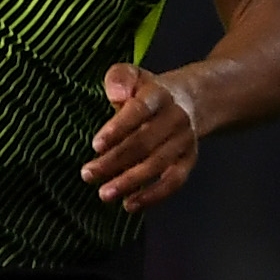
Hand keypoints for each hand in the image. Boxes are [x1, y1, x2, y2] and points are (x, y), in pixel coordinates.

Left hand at [82, 63, 209, 210]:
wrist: (191, 100)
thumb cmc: (148, 91)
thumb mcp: (133, 74)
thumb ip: (119, 77)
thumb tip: (117, 95)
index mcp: (159, 94)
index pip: (139, 110)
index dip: (118, 128)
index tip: (96, 145)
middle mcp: (176, 118)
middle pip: (145, 142)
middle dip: (114, 161)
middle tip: (88, 174)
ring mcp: (184, 141)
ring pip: (158, 164)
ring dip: (130, 182)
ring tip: (104, 193)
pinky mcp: (188, 160)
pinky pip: (174, 181)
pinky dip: (153, 196)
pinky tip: (129, 204)